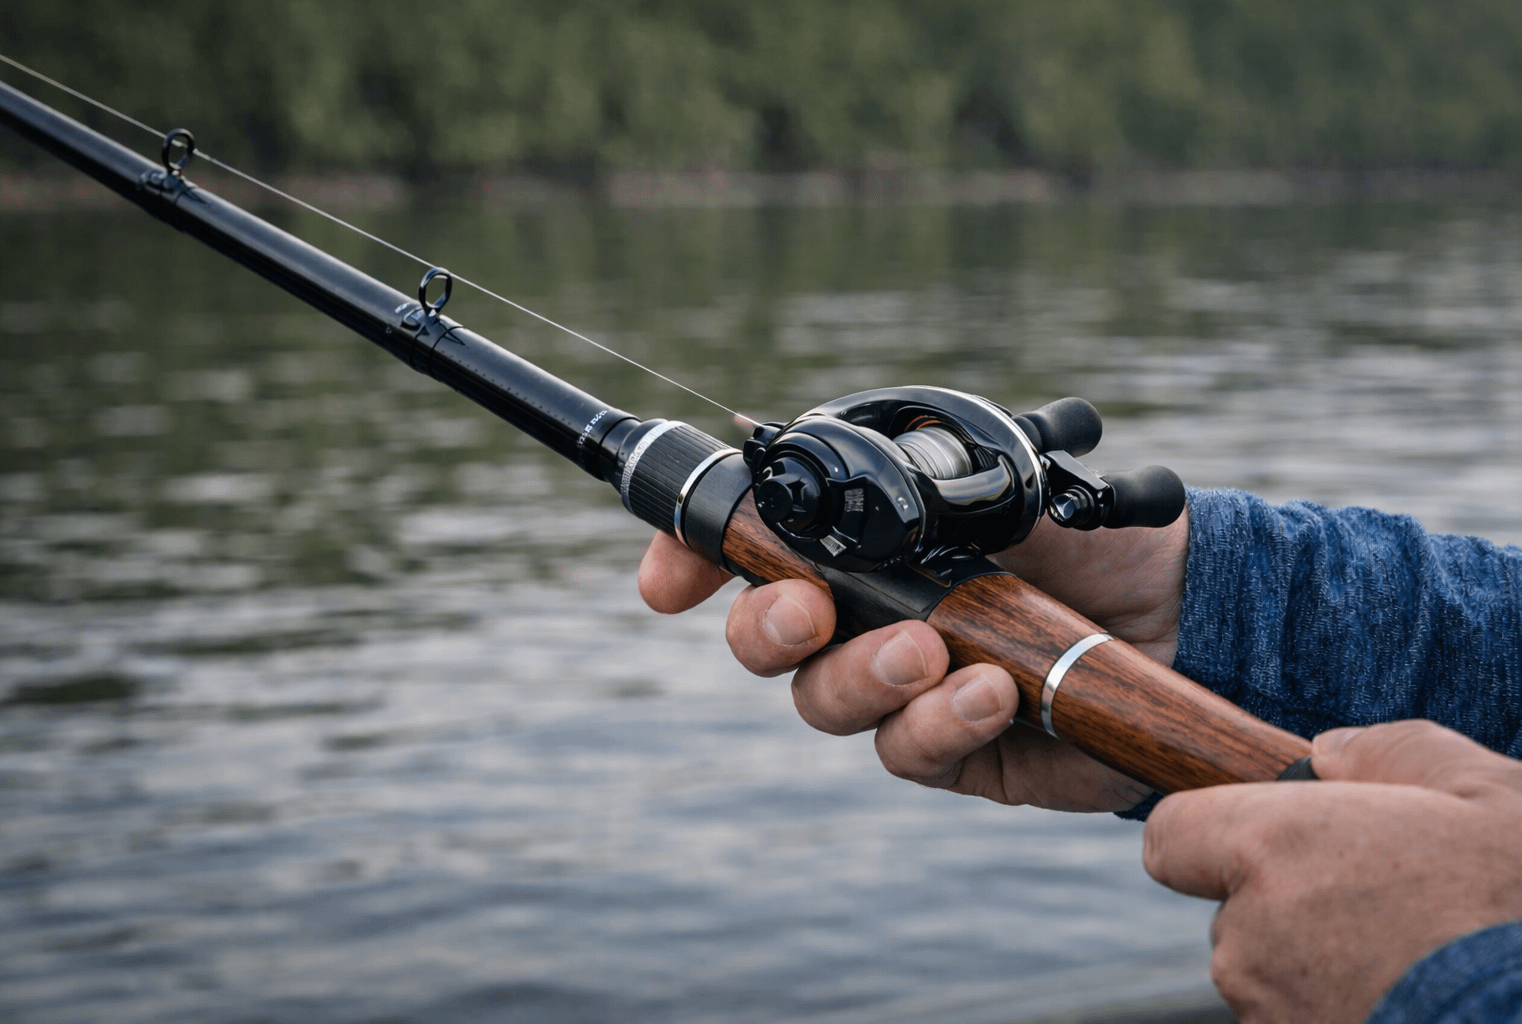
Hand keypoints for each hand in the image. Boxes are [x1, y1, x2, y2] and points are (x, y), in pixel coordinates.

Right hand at [637, 510, 1188, 811]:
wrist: (1187, 614)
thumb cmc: (1094, 539)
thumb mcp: (1005, 482)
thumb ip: (912, 474)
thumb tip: (796, 440)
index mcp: (858, 547)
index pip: (747, 552)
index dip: (690, 561)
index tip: (668, 582)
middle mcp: (863, 618)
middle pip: (762, 638)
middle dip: (766, 626)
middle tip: (812, 611)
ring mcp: (901, 690)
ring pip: (824, 699)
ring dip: (866, 674)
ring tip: (933, 651)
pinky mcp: (949, 748)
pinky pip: (907, 747)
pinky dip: (940, 719)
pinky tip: (991, 692)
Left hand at [1144, 721, 1521, 1023]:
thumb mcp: (1477, 787)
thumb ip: (1381, 754)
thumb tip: (1330, 757)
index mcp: (1273, 847)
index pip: (1170, 837)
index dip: (1210, 835)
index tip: (1261, 842)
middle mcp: (1250, 939)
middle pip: (1231, 914)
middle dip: (1288, 908)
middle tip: (1381, 906)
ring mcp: (1272, 1014)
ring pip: (1269, 979)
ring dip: (1317, 967)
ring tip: (1409, 960)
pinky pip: (1300, 1019)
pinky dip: (1340, 1009)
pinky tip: (1409, 1001)